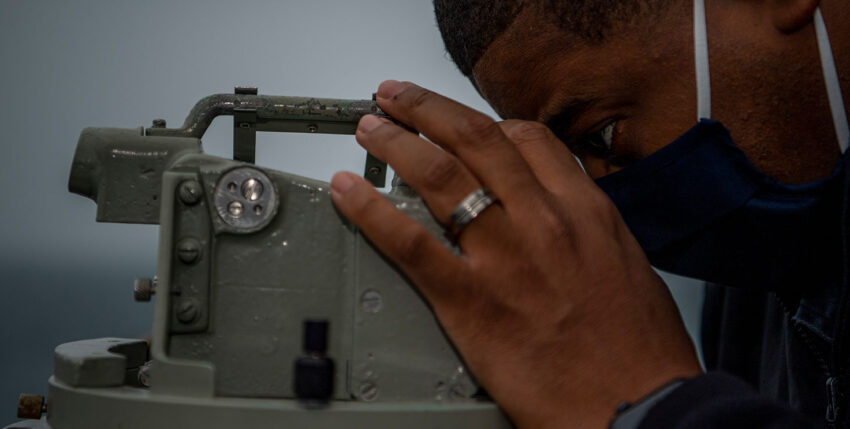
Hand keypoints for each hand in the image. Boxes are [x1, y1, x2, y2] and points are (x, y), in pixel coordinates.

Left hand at [331, 80, 701, 427]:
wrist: (640, 406)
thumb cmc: (641, 352)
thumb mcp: (628, 267)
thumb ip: (588, 232)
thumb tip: (563, 220)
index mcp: (585, 211)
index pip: (529, 140)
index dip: (488, 123)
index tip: (466, 124)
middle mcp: (542, 221)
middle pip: (475, 140)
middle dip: (428, 110)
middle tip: (397, 98)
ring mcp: (504, 258)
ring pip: (439, 177)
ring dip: (397, 143)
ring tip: (371, 128)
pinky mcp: (471, 302)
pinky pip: (409, 243)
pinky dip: (371, 210)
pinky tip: (349, 192)